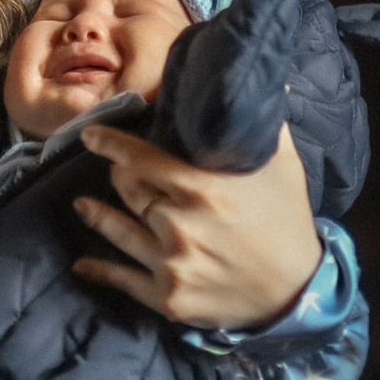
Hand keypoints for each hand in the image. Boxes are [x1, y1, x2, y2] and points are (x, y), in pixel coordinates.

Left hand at [72, 122, 322, 330]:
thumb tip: (265, 82)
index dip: (112, 145)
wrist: (298, 295)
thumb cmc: (289, 223)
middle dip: (119, 178)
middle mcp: (179, 225)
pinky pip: (123, 279)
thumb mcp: (284, 169)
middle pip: (130, 192)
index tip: (90, 135)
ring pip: (119, 230)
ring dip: (97, 215)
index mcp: (203, 189)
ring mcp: (170, 264)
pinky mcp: (167, 297)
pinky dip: (99, 271)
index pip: (142, 159)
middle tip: (115, 172)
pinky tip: (81, 265)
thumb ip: (264, 128)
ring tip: (81, 205)